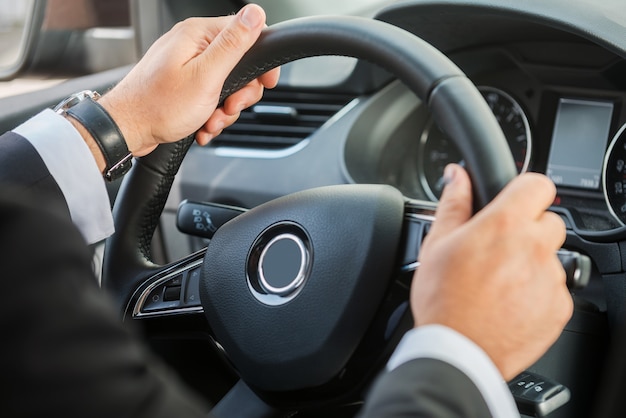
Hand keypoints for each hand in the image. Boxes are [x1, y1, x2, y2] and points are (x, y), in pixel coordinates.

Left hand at [98, 4, 279, 156]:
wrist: (126, 130)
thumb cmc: (158, 106)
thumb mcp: (206, 76)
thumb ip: (233, 44)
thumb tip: (255, 13)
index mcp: (198, 35)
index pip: (245, 34)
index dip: (260, 62)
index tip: (264, 82)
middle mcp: (191, 45)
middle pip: (238, 64)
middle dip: (239, 93)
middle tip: (228, 107)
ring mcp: (185, 65)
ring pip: (225, 85)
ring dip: (223, 109)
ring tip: (209, 120)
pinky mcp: (181, 84)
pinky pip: (209, 96)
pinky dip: (210, 114)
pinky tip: (201, 124)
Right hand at [411, 164, 572, 379]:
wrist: (458, 351)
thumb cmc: (444, 299)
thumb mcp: (437, 244)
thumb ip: (453, 203)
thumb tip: (457, 175)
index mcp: (505, 225)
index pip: (538, 185)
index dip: (524, 191)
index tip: (513, 203)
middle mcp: (535, 248)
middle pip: (548, 221)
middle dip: (527, 230)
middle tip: (499, 250)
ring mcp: (551, 279)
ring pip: (551, 257)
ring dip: (532, 263)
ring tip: (499, 282)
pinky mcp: (559, 307)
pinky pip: (555, 288)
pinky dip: (537, 291)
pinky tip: (509, 302)